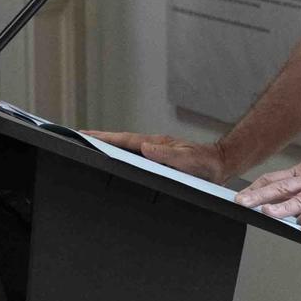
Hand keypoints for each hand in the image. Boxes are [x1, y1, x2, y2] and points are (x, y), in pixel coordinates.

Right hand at [85, 130, 231, 183]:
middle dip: (100, 140)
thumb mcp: (188, 160)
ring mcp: (155, 151)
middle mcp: (153, 145)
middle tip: (80, 138)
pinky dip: (122, 156)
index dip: (103, 138)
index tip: (85, 134)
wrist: (220, 165)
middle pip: (121, 142)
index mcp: (156, 143)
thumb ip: (168, 155)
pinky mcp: (159, 160)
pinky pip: (135, 157)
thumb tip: (146, 148)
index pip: (124, 140)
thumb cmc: (206, 164)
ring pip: (127, 149)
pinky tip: (118, 162)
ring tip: (92, 148)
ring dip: (110, 147)